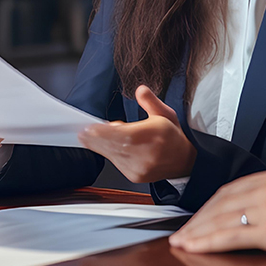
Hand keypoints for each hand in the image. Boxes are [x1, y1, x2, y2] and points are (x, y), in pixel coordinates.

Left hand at [77, 85, 196, 183]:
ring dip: (99, 146)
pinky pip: (117, 163)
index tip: (90, 128)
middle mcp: (147, 154)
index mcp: (155, 135)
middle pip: (115, 146)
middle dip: (96, 139)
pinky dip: (109, 154)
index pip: (124, 136)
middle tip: (83, 132)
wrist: (183, 161)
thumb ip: (151, 102)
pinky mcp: (135, 176)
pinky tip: (106, 146)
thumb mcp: (166, 114)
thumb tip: (140, 90)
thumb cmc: (172, 136)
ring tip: (88, 137)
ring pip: (113, 155)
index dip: (104, 133)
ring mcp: (141, 167)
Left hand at [169, 169, 265, 258]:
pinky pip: (231, 237)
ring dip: (197, 233)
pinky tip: (195, 249)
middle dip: (197, 220)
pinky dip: (208, 243)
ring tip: (182, 244)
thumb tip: (253, 204)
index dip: (208, 206)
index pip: (229, 190)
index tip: (197, 218)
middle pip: (220, 204)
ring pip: (220, 220)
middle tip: (182, 233)